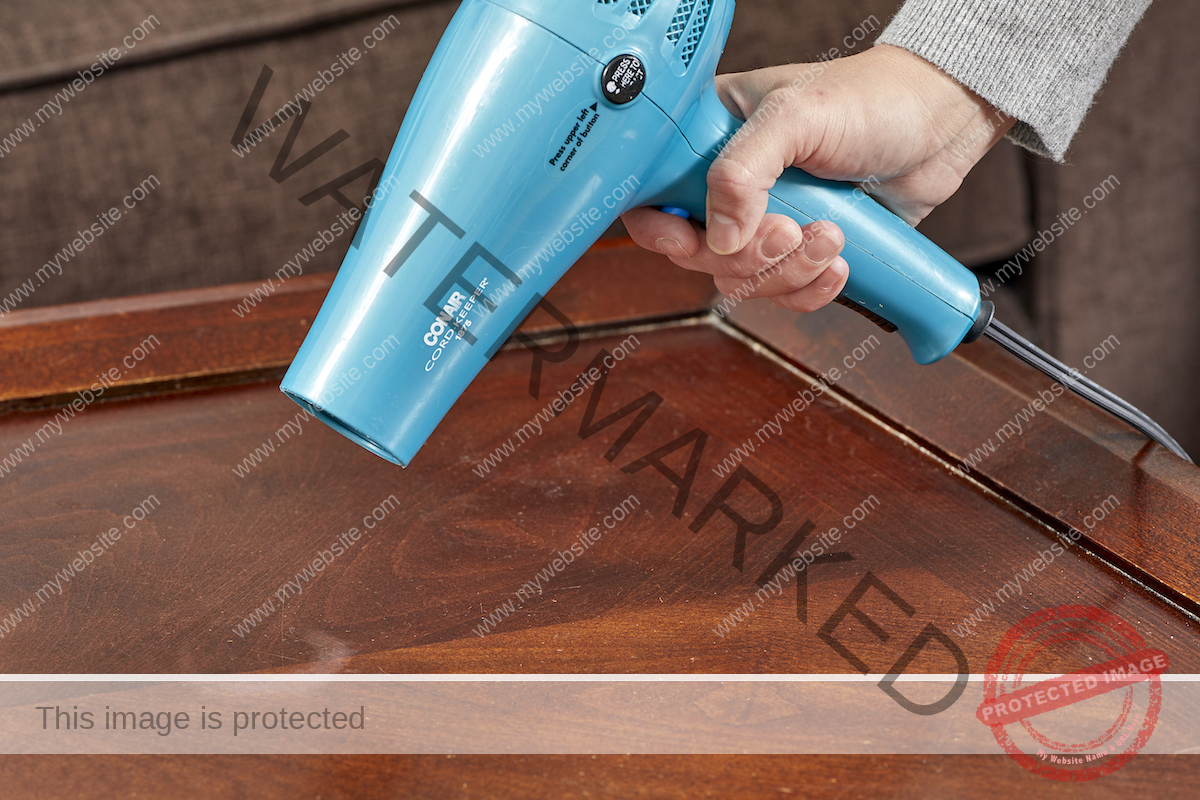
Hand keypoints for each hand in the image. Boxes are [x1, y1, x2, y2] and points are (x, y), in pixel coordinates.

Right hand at [623, 44, 1013, 312]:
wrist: (941, 122)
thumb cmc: (872, 97)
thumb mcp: (798, 116)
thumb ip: (743, 170)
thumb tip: (717, 238)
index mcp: (710, 138)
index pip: (653, 193)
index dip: (661, 226)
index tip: (689, 237)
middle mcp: (731, 184)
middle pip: (698, 251)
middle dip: (747, 254)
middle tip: (789, 229)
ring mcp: (767, 221)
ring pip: (742, 280)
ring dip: (788, 271)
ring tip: (833, 235)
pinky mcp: (803, 251)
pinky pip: (785, 294)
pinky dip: (811, 289)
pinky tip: (840, 264)